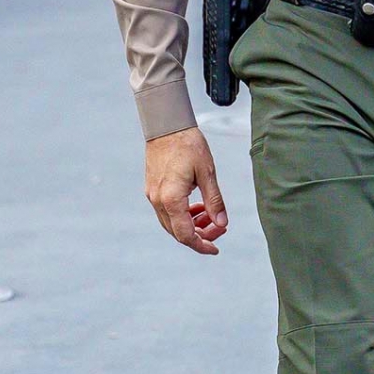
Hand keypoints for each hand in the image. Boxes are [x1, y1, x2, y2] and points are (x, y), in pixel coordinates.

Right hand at [144, 127, 228, 255]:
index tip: (215, 248)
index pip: (186, 235)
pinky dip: (182, 214)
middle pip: (177, 232)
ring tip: (209, 214)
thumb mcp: (207, 172)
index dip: (201, 245)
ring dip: (191, 224)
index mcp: (172, 199)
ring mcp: (153, 195)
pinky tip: (196, 205)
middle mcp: (158, 200)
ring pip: (171, 223)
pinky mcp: (152, 188)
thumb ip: (214, 201)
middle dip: (200, 234)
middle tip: (219, 227)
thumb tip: (222, 224)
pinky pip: (166, 211)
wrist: (166, 125)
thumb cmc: (187, 144)